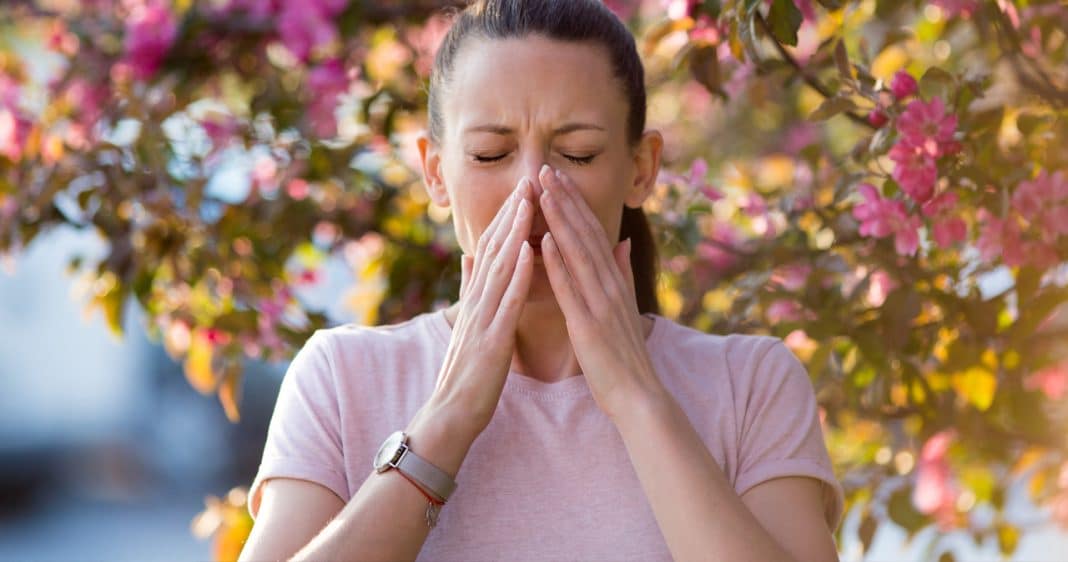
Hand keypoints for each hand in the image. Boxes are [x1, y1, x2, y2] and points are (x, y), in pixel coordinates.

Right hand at [426, 175, 536, 437]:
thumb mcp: (469, 324)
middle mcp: (477, 302)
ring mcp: (482, 319)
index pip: (493, 250)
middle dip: (512, 213)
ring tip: (529, 201)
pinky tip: (529, 250)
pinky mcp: (491, 340)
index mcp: (476, 299)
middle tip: (528, 178)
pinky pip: (506, 302)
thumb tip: (470, 256)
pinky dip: (518, 273)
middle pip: (495, 249)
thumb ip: (470, 289)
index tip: (523, 188)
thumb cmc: (466, 374)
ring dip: (514, 231)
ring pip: (499, 267)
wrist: (450, 416)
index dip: (507, 217)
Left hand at [536, 164, 665, 418]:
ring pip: (577, 253)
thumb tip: (620, 242)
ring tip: (543, 190)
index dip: (574, 203)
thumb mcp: (624, 307)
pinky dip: (558, 263)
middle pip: (584, 234)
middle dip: (564, 199)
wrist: (638, 396)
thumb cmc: (624, 356)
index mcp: (613, 281)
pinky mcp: (588, 324)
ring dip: (559, 220)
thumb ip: (622, 272)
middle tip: (545, 168)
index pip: (591, 233)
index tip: (557, 176)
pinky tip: (543, 240)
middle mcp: (609, 285)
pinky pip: (571, 289)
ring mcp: (600, 303)